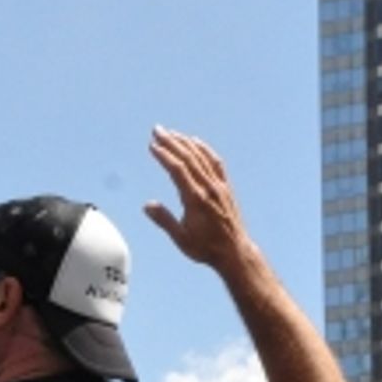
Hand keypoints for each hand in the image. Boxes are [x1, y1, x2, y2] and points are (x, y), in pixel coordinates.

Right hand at [143, 127, 251, 271]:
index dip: (164, 155)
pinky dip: (204, 149)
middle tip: (157, 129)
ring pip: (200, 156)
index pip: (177, 170)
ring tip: (171, 133)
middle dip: (171, 141)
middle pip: (188, 157)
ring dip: (185, 142)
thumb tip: (147, 205)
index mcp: (195, 199)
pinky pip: (215, 162)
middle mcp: (208, 188)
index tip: (152, 145)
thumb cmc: (206, 248)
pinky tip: (195, 142)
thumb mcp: (181, 238)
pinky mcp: (225, 187)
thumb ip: (164, 220)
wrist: (234, 251)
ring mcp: (218, 185)